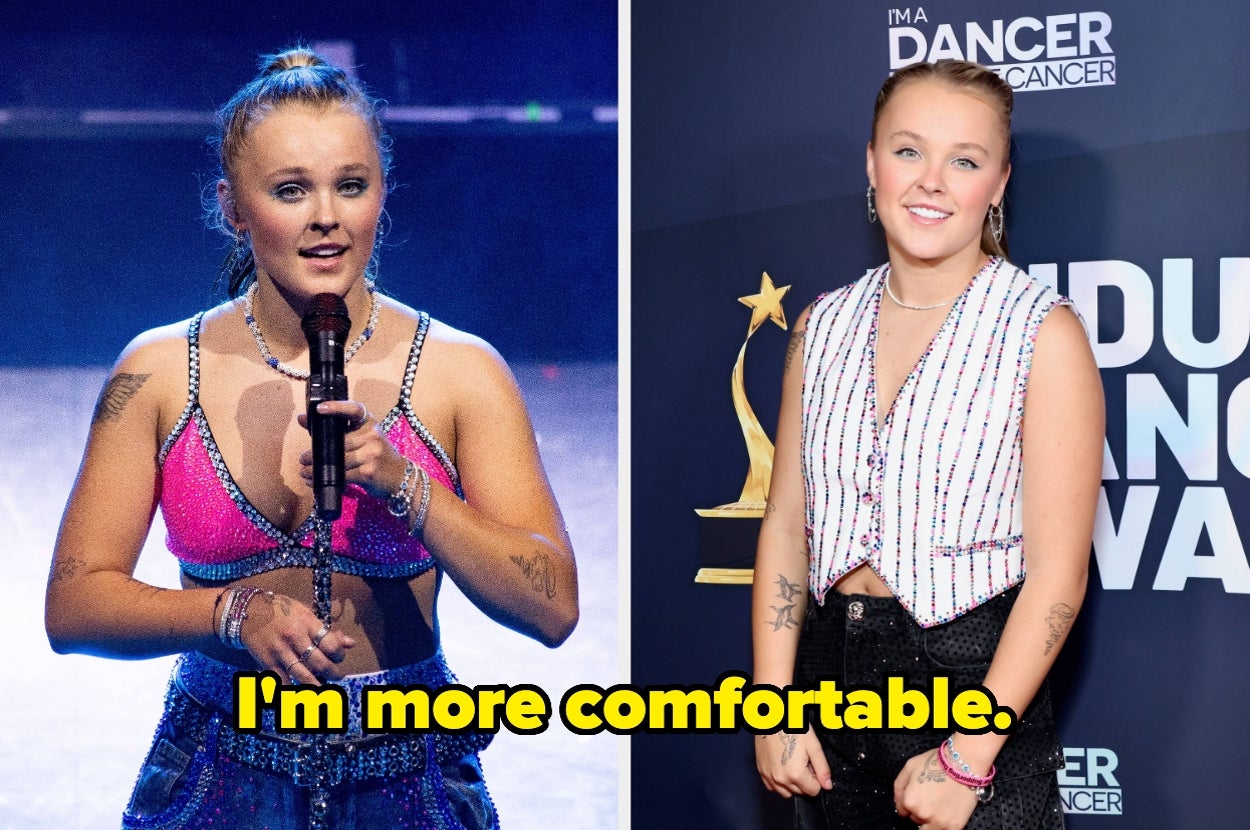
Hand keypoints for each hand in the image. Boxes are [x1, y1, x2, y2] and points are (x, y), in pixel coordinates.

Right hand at [237, 591, 355, 684]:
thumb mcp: (306, 613)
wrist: (249, 612)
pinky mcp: (268, 662)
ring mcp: (280, 651)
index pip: (330, 643)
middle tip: (338, 676)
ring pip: (302, 675)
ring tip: (324, 687)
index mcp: (307, 622)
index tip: (339, 658)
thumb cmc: (282, 611)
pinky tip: (302, 692)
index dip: (339, 654)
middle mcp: (294, 637)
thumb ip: (327, 630)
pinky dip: (293, 689)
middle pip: (319, 663)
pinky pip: (283, 681)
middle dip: (332, 673)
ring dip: (317, 685)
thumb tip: (351, 644)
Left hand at [298, 400, 406, 499]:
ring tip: (304, 471)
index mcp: (370, 423)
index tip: (320, 408)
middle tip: (302, 458)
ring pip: (337, 461)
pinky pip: (342, 476)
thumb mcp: (363, 438)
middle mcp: (373, 436)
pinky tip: (315, 482)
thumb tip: (302, 418)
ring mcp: (372, 454)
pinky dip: (325, 479)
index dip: (337, 407)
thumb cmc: (377, 455)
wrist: (400, 476)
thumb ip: (336, 429)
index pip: (355, 409)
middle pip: (339, 442)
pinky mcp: (369, 472)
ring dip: (316, 468)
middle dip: (316, 452)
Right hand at [755, 727, 831, 797]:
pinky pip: (772, 787)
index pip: (813, 791)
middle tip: (803, 761)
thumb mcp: (813, 746)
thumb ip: (822, 769)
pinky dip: (779, 783)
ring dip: (792, 785)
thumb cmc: (792, 727)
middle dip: (805, 781)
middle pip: (800, 792)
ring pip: (786, 792)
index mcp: (796, 774)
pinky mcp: (761, 771)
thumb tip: (827, 785)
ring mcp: (768, 776)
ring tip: (793, 765)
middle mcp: (781, 779)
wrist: (771, 717)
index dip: (816, 779)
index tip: (812, 765)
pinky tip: (782, 768)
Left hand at [893, 748, 977, 828]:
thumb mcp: (910, 767)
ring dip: (931, 820)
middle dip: (921, 810)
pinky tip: (948, 812)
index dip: (910, 802)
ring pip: (928, 828)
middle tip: (931, 797)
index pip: (903, 811)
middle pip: (916, 819)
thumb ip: (899, 787)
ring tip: (939, 806)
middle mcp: (923, 814)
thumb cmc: (937, 763)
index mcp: (910, 801)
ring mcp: (940, 822)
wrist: (964, 763)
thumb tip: (898, 803)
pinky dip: (944, 824)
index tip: (919, 795)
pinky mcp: (955, 827)